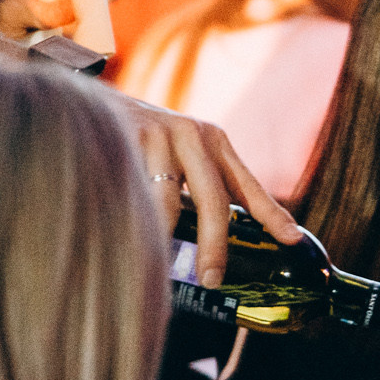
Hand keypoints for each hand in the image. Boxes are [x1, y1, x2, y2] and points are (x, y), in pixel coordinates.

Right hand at [121, 98, 301, 285]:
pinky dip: (136, 225)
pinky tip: (130, 241)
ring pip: (169, 206)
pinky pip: (135, 198)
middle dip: (214, 247)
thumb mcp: (182, 151)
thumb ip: (203, 184)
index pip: (249, 185)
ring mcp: (158, 136)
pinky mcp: (124, 140)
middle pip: (214, 201)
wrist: (86, 100)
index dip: (272, 214)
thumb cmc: (142, 138)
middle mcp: (192, 135)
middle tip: (211, 280)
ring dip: (166, 242)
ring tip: (159, 267)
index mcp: (213, 140)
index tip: (293, 239)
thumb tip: (217, 244)